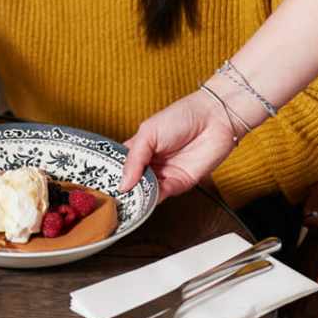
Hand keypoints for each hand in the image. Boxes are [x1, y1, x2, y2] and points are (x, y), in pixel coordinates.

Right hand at [120, 89, 239, 200]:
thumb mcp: (149, 132)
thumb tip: (123, 183)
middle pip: (133, 182)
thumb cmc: (181, 117)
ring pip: (146, 191)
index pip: (121, 166)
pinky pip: (164, 195)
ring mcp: (164, 174)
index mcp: (139, 148)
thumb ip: (134, 158)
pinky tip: (147, 197)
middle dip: (125, 191)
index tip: (104, 186)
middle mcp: (150, 163)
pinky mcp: (180, 183)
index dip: (113, 176)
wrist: (213, 120)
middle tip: (114, 199)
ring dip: (139, 197)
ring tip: (129, 200)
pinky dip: (155, 198)